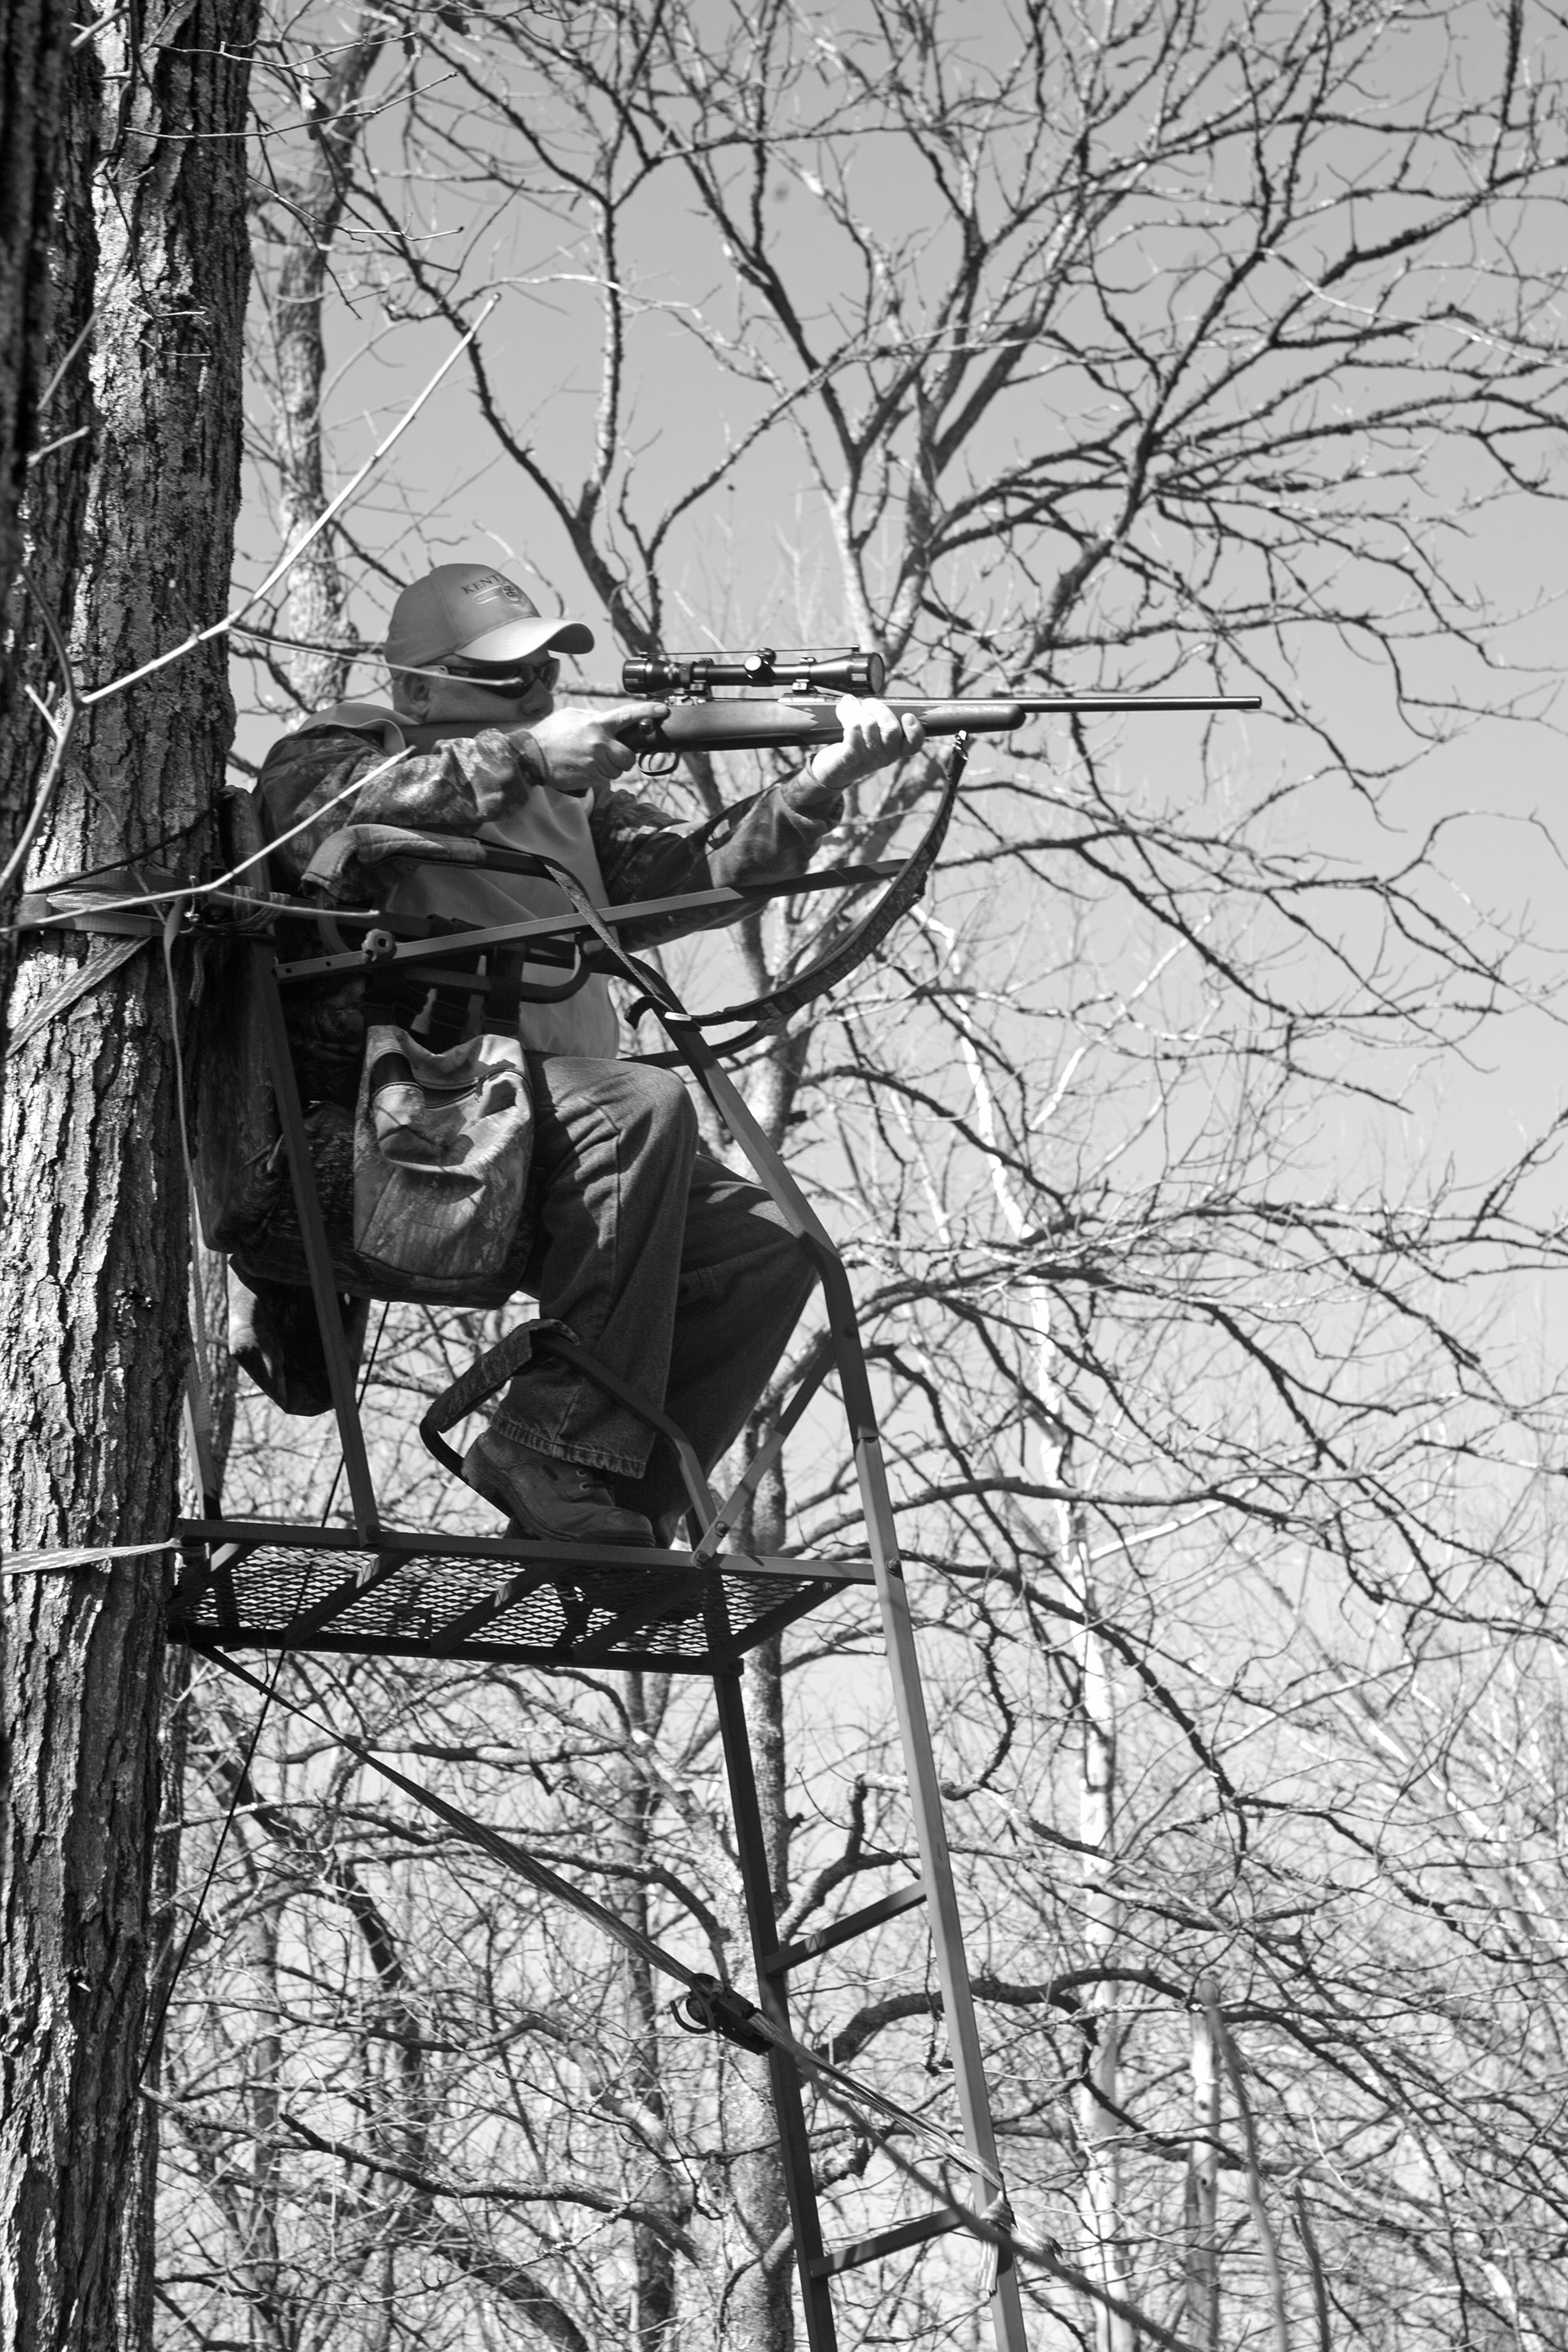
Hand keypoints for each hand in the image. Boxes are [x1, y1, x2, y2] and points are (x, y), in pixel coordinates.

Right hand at [518, 703, 667, 794]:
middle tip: (609, 755)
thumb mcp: (573, 716)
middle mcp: (599, 743)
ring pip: (617, 772)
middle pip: (628, 757)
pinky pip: (605, 781)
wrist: (530, 755)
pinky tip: (584, 770)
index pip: (627, 716)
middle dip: (622, 758)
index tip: (662, 711)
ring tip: (590, 761)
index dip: (647, 713)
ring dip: (609, 769)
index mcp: (596, 724)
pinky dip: (598, 778)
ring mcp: (595, 763)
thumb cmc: (551, 734)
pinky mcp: (590, 779)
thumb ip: (595, 718)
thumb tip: (612, 720)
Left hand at [808, 695, 924, 792]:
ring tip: (850, 704)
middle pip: (891, 728)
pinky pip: (853, 727)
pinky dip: (846, 712)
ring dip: (857, 708)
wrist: (833, 770)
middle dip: (879, 708)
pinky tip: (842, 710)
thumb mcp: (875, 737)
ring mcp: (868, 758)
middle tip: (867, 703)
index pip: (913, 744)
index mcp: (896, 750)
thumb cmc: (856, 746)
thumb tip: (877, 700)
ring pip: (869, 723)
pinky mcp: (851, 755)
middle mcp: (886, 757)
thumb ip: (882, 721)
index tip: (908, 716)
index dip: (915, 730)